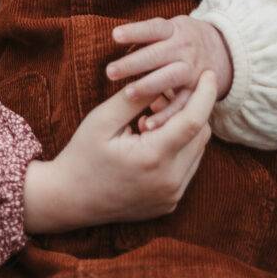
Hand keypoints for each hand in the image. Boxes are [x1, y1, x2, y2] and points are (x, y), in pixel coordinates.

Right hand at [23, 71, 215, 232]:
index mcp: (153, 158)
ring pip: (197, 152)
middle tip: (166, 93)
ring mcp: (171, 196)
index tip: (208, 74)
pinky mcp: (169, 203)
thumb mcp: (103, 119)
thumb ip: (134, 97)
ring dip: (186, 129)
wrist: (69, 200)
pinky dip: (180, 149)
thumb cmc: (82, 155)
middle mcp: (169, 181)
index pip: (194, 121)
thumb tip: (163, 74)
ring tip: (155, 114)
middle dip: (192, 108)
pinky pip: (187, 168)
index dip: (205, 94)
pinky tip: (154, 138)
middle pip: (201, 135)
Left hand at [108, 16, 233, 126]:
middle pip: (158, 54)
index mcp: (175, 31)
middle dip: (134, 63)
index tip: (114, 35)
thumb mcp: (171, 29)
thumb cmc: (183, 40)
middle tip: (110, 71)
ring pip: (171, 78)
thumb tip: (115, 36)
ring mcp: (192, 70)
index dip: (135, 31)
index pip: (154, 29)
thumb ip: (148, 34)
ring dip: (149, 86)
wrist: (224, 52)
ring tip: (128, 94)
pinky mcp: (198, 91)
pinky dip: (167, 115)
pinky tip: (148, 125)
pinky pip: (182, 104)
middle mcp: (184, 49)